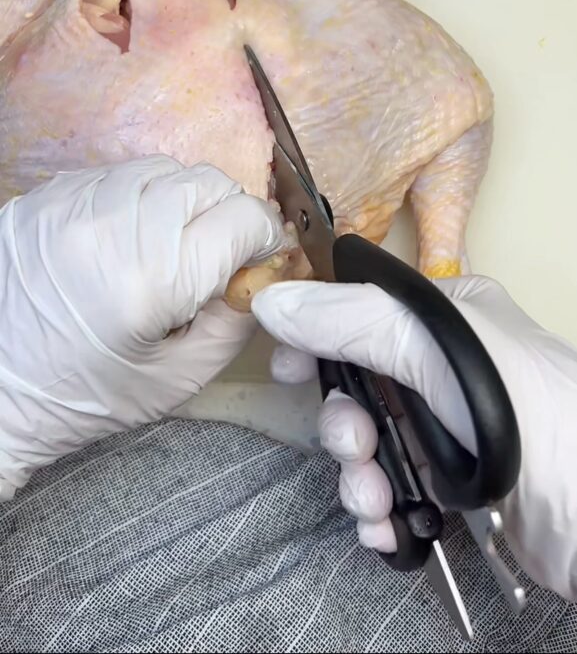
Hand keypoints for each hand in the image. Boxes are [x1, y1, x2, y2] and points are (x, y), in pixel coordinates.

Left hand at [0, 156, 282, 498]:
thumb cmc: (88, 395)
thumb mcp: (181, 379)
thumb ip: (237, 320)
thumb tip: (268, 269)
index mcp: (152, 280)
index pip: (244, 217)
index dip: (262, 239)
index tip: (254, 261)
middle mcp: (112, 226)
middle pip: (208, 182)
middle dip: (225, 214)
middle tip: (212, 255)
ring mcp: (73, 202)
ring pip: (164, 169)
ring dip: (181, 200)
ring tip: (166, 244)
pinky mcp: (46, 194)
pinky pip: (117, 173)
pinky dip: (137, 197)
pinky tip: (125, 237)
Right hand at [253, 276, 576, 600]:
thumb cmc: (528, 412)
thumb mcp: (437, 348)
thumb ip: (353, 321)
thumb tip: (272, 300)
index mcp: (449, 317)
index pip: (362, 310)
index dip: (318, 338)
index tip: (288, 367)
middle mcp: (446, 368)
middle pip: (358, 385)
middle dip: (343, 422)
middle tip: (355, 443)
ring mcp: (449, 430)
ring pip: (370, 443)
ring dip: (358, 474)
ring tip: (376, 497)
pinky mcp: (453, 488)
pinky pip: (391, 490)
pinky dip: (378, 510)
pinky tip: (387, 527)